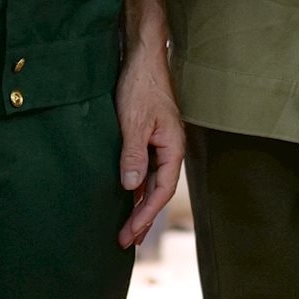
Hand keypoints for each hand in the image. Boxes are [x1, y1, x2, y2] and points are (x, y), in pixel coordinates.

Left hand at [114, 36, 184, 248]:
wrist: (142, 56)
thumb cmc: (141, 86)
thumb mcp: (135, 121)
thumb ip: (134, 155)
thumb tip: (130, 187)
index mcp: (173, 147)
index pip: (162, 190)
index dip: (145, 215)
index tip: (128, 235)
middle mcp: (169, 148)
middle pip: (159, 191)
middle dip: (143, 218)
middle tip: (125, 242)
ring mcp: (160, 143)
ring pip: (151, 182)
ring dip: (139, 205)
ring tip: (126, 230)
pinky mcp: (148, 137)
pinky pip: (144, 169)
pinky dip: (136, 187)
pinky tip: (126, 197)